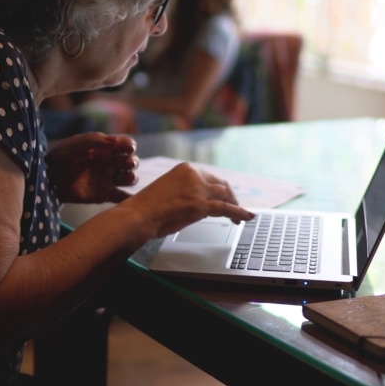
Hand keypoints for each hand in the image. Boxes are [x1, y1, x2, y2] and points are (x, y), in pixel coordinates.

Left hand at [47, 132, 138, 203]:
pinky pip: (121, 197)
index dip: (129, 145)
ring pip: (129, 178)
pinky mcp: (105, 195)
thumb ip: (93, 140)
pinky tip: (132, 198)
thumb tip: (113, 141)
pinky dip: (129, 199)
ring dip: (131, 177)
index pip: (124, 144)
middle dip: (132, 161)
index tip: (127, 148)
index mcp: (105, 148)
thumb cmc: (60, 157)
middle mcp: (110, 163)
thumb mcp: (74, 144)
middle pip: (131, 161)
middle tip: (127, 163)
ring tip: (126, 177)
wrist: (48, 179)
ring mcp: (109, 179)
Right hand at [118, 162, 255, 238]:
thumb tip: (201, 203)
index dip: (220, 189)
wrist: (138, 215)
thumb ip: (186, 192)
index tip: (224, 196)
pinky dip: (239, 212)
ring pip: (226, 196)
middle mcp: (194, 175)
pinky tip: (246, 217)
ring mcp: (198, 189)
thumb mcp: (169, 191)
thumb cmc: (147, 208)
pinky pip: (226, 208)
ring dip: (235, 206)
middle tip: (235, 207)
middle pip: (221, 185)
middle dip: (231, 197)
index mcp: (185, 168)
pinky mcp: (201, 205)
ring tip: (240, 216)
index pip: (210, 177)